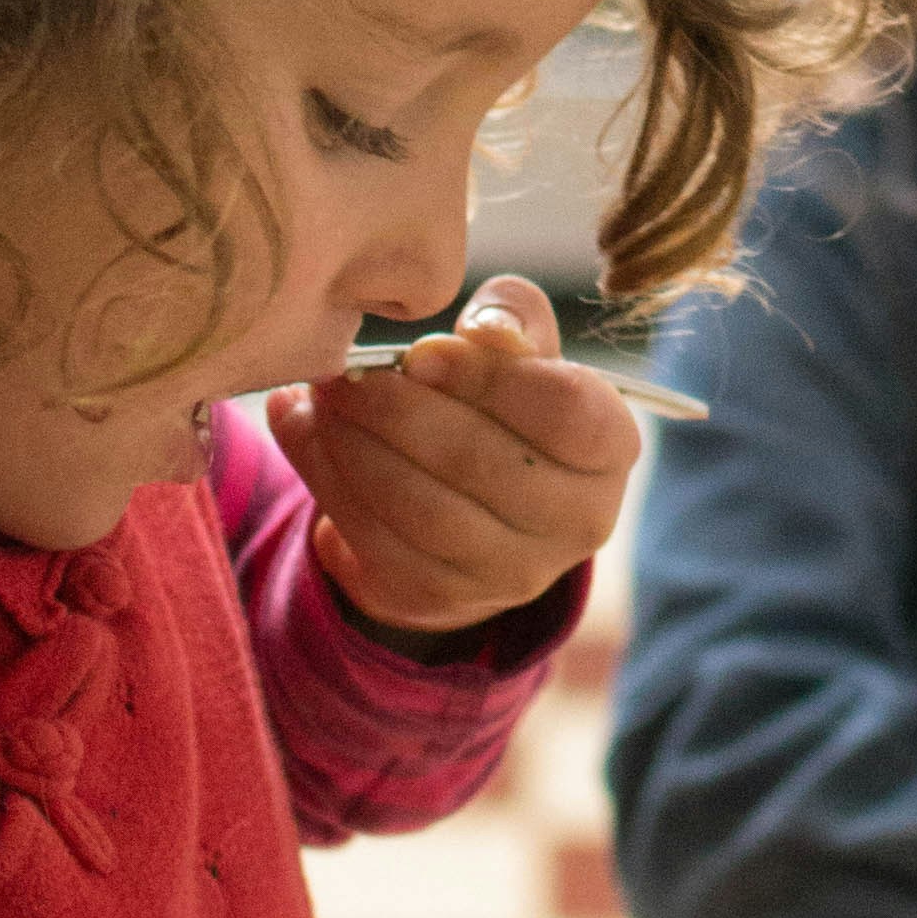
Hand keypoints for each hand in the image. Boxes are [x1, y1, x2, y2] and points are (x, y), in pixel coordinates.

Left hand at [268, 276, 637, 641]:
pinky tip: (306, 436)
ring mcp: (514, 572)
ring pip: (422, 510)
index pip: (564, 411)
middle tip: (343, 372)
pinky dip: (332, 485)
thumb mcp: (521, 353)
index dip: (488, 378)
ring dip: (354, 447)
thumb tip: (483, 330)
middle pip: (480, 462)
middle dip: (396, 409)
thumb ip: (511, 320)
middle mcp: (578, 520)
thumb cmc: (504, 404)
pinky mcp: (447, 597)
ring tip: (319, 400)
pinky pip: (379, 544)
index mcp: (611, 448)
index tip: (421, 352)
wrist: (476, 503)